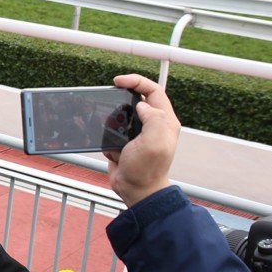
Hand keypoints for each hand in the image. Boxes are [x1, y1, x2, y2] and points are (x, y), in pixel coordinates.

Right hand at [104, 74, 179, 206]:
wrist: (135, 190)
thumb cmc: (147, 170)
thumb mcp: (154, 142)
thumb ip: (153, 118)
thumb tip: (142, 105)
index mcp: (164, 121)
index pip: (153, 91)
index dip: (136, 81)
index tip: (119, 81)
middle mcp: (153, 125)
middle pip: (136, 99)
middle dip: (120, 103)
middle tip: (110, 106)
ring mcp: (139, 133)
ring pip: (121, 115)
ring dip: (112, 122)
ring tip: (113, 135)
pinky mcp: (125, 142)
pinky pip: (112, 129)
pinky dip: (107, 135)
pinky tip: (112, 148)